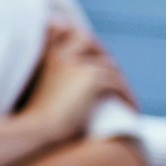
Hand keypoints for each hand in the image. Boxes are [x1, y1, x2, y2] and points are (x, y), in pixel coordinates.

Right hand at [19, 22, 136, 140]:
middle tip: (115, 76)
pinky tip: (131, 109)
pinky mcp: (93, 79)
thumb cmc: (35, 119)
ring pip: (109, 66)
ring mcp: (78, 64)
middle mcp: (62, 54)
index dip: (82, 40)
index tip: (94, 52)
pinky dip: (127, 96)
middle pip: (90, 43)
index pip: (69, 35)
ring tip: (124, 96)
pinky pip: (118, 84)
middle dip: (103, 54)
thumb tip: (68, 91)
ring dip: (119, 81)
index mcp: (47, 55)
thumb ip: (52, 81)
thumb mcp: (38, 92)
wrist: (37, 130)